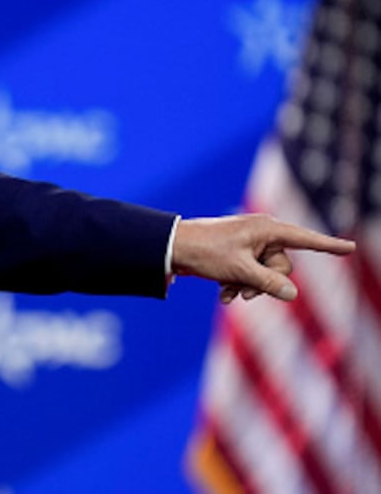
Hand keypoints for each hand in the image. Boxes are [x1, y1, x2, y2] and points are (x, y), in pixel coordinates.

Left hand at [171, 214, 354, 302]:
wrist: (171, 247)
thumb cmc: (205, 253)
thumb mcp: (239, 271)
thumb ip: (268, 283)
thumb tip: (292, 293)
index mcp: (267, 229)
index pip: (305, 240)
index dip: (328, 246)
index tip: (351, 248)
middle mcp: (262, 234)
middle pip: (283, 266)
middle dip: (265, 283)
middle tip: (243, 290)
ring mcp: (251, 244)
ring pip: (266, 274)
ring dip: (249, 286)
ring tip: (228, 291)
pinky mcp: (239, 254)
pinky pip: (252, 274)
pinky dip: (240, 284)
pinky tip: (223, 293)